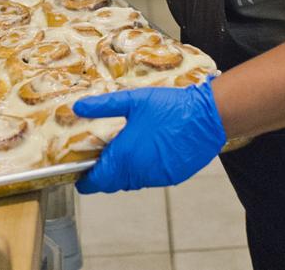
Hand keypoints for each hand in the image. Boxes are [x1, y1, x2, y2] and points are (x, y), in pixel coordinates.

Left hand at [73, 80, 225, 192]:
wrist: (206, 118)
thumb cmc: (169, 107)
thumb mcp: (132, 100)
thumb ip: (102, 106)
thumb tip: (78, 107)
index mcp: (125, 156)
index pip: (97, 181)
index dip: (86, 181)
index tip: (79, 177)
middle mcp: (138, 172)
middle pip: (112, 184)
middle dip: (103, 175)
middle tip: (99, 160)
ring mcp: (156, 178)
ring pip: (131, 182)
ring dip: (123, 173)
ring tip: (122, 152)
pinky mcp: (172, 177)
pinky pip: (149, 179)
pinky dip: (142, 171)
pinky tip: (146, 152)